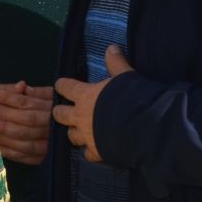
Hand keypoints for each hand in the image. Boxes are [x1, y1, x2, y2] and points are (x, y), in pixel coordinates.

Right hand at [0, 83, 52, 163]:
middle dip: (49, 130)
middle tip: (65, 128)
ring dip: (44, 146)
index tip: (59, 111)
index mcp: (2, 108)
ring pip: (27, 145)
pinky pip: (16, 156)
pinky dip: (30, 158)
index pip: (29, 112)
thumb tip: (24, 86)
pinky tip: (42, 157)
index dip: (46, 112)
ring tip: (58, 144)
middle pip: (32, 130)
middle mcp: (2, 126)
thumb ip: (7, 89)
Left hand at [53, 46, 133, 163]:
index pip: (66, 87)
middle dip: (59, 112)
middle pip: (60, 114)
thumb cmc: (131, 98)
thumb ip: (117, 63)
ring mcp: (87, 136)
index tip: (60, 85)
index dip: (62, 85)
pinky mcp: (97, 152)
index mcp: (85, 96)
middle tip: (61, 110)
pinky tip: (93, 150)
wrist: (141, 127)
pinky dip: (89, 152)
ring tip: (77, 131)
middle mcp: (81, 116)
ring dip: (73, 132)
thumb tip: (111, 47)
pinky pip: (87, 154)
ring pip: (70, 136)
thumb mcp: (125, 76)